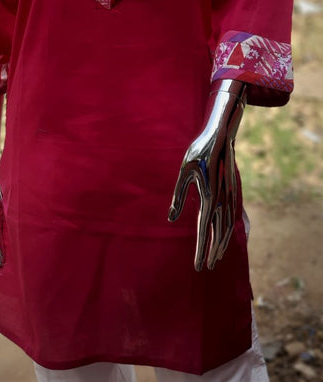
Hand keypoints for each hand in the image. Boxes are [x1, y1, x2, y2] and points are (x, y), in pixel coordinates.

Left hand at [168, 80, 245, 271]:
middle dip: (212, 252)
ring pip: (228, 227)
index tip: (197, 266)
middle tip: (207, 268)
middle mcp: (221, 201)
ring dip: (222, 243)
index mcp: (208, 197)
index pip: (202, 230)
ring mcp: (230, 197)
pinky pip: (233, 217)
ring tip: (217, 257)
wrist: (221, 136)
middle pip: (217, 233)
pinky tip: (226, 236)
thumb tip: (171, 219)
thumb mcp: (184, 172)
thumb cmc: (198, 152)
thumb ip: (178, 196)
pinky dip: (230, 230)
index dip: (200, 250)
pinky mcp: (233, 192)